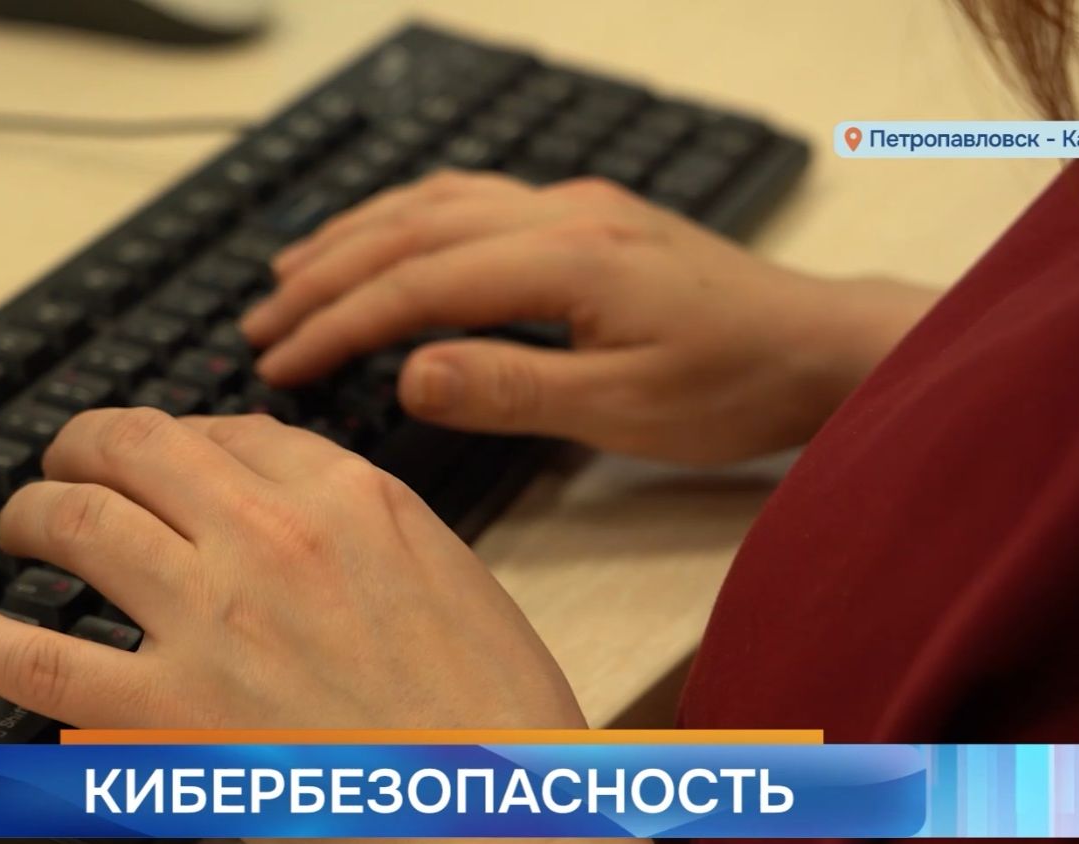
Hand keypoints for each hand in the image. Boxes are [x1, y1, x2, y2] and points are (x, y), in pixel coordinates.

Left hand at [0, 408, 682, 843]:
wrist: (498, 825)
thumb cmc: (498, 722)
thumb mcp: (456, 580)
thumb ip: (369, 532)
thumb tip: (302, 519)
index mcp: (351, 495)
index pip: (231, 432)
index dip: (185, 446)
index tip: (171, 468)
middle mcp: (268, 533)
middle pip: (139, 447)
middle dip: (91, 446)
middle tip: (74, 466)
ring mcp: (207, 618)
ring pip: (77, 521)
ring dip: (34, 511)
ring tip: (22, 525)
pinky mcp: (161, 712)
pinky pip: (30, 658)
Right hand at [243, 170, 935, 466]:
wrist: (819, 346)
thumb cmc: (735, 386)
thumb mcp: (626, 409)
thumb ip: (514, 389)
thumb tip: (409, 373)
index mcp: (568, 259)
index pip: (419, 284)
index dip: (338, 325)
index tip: (278, 363)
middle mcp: (563, 214)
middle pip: (412, 229)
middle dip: (326, 276)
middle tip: (258, 325)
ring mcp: (575, 206)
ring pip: (437, 201)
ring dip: (356, 235)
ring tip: (290, 275)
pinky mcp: (586, 216)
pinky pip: (472, 198)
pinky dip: (408, 217)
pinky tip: (385, 236)